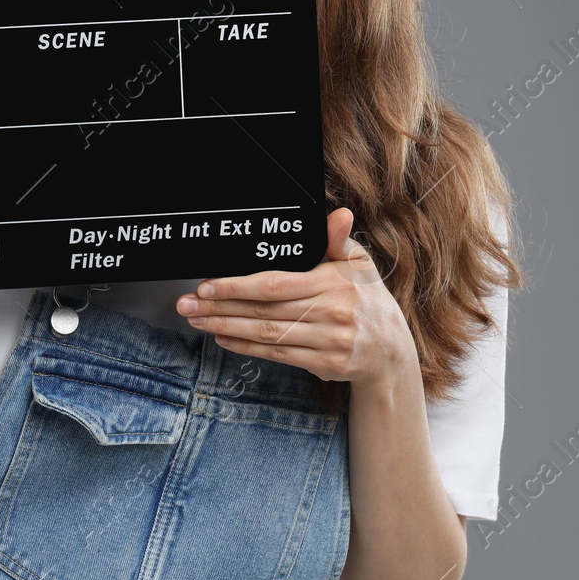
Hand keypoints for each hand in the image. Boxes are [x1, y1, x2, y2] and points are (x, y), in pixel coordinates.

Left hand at [175, 208, 416, 388]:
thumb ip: (338, 240)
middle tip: (187, 304)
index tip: (206, 284)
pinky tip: (224, 337)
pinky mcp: (324, 364)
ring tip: (197, 320)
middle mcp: (330, 313)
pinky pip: (277, 354)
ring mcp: (328, 342)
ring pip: (266, 335)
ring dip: (226, 327)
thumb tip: (339, 214)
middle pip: (264, 311)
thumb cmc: (368, 299)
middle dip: (219, 307)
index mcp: (333, 283)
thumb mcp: (359, 264)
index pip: (275, 284)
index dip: (237, 286)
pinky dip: (246, 347)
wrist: (391, 351)